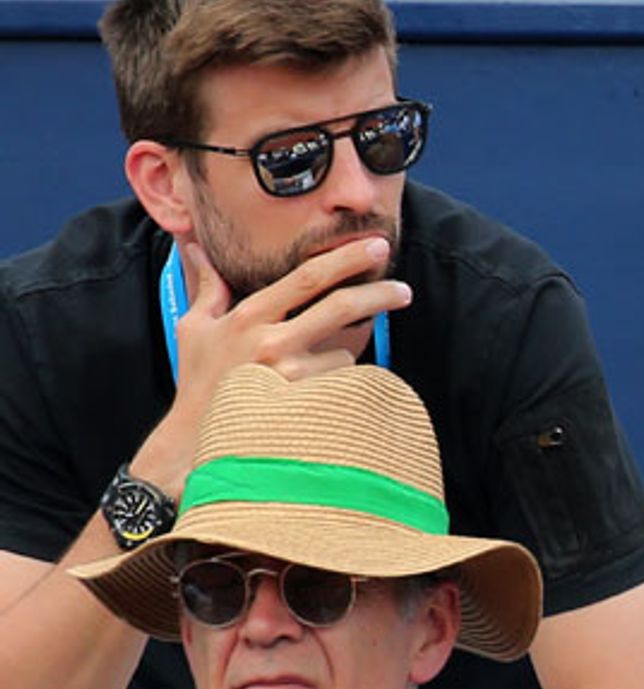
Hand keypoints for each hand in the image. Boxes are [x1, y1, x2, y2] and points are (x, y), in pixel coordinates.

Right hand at [135, 238, 412, 493]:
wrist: (198, 442)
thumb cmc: (199, 383)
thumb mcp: (195, 330)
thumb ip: (207, 287)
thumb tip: (196, 248)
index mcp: (249, 317)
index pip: (307, 278)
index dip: (346, 259)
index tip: (375, 247)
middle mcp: (272, 343)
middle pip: (340, 306)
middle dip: (380, 293)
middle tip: (404, 290)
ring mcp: (290, 377)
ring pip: (345, 354)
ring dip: (341, 359)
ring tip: (315, 378)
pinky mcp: (306, 406)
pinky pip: (341, 387)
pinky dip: (338, 388)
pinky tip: (320, 399)